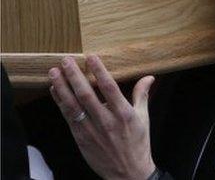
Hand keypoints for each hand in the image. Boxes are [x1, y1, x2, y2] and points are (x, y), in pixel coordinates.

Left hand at [49, 55, 155, 179]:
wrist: (127, 173)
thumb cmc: (138, 144)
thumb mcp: (144, 118)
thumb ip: (142, 95)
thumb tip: (149, 77)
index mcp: (124, 114)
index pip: (109, 88)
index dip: (99, 71)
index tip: (91, 57)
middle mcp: (106, 121)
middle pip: (86, 95)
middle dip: (74, 76)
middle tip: (66, 61)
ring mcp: (91, 130)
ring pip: (73, 106)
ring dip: (61, 88)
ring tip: (53, 73)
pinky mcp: (81, 138)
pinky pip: (68, 117)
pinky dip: (60, 103)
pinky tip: (55, 91)